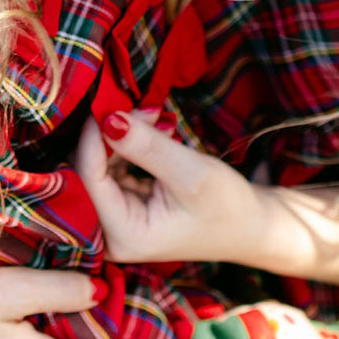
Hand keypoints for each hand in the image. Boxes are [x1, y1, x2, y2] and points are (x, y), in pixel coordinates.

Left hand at [75, 113, 268, 264]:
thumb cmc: (227, 206)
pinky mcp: (122, 203)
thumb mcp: (191, 173)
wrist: (251, 225)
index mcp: (123, 236)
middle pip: (88, 169)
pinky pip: (111, 164)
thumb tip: (107, 118)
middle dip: (110, 134)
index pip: (89, 177)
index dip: (94, 136)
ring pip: (98, 162)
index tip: (112, 102)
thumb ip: (147, 147)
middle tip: (144, 110)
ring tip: (156, 118)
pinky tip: (154, 129)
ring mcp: (114, 218)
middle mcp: (109, 232)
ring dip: (121, 134)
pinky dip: (128, 142)